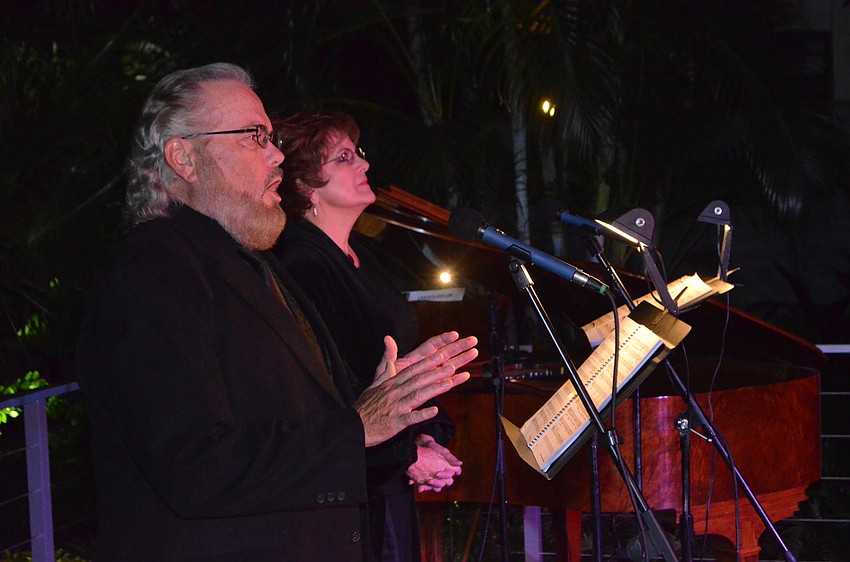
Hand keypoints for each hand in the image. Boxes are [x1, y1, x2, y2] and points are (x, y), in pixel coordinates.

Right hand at [355, 332, 477, 446]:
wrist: (353, 426)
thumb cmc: (365, 406)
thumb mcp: (374, 383)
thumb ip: (386, 365)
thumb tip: (388, 342)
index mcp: (391, 384)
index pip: (412, 370)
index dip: (427, 362)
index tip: (441, 355)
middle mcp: (395, 392)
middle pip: (418, 380)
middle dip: (436, 372)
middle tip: (452, 365)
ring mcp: (396, 407)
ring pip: (417, 395)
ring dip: (434, 389)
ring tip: (450, 383)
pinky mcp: (395, 423)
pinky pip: (410, 418)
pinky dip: (422, 414)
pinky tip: (435, 411)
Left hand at [406, 433, 461, 492]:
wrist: (423, 445)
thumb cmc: (435, 448)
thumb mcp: (443, 452)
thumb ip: (451, 458)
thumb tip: (460, 463)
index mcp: (449, 470)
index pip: (450, 479)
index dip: (445, 477)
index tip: (438, 474)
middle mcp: (442, 477)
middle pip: (443, 484)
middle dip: (436, 484)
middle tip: (429, 480)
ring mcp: (434, 479)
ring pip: (433, 487)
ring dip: (428, 487)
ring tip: (422, 486)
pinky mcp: (425, 479)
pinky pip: (423, 485)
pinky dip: (418, 485)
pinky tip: (412, 483)